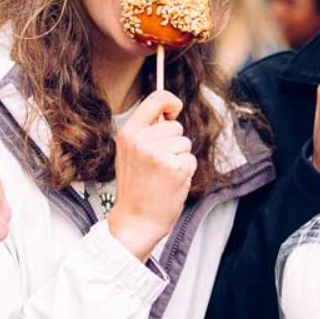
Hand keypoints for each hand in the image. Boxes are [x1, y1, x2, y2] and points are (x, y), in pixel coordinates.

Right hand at [107, 90, 195, 260]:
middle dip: (174, 142)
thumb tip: (168, 112)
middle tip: (158, 164)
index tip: (175, 111)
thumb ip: (145, 132)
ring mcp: (158, 153)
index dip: (171, 101)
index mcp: (128, 133)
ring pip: (185, 143)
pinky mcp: (175, 167)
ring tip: (163, 174)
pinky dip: (185, 171)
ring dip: (179, 158)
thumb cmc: (136, 188)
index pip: (157, 98)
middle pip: (175, 126)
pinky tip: (170, 182)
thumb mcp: (129, 153)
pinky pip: (190, 159)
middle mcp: (142, 140)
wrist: (136, 220)